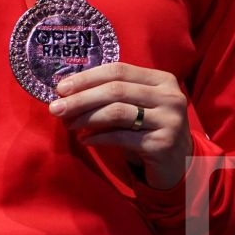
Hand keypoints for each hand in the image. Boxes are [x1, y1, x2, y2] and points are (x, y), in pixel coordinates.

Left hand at [49, 63, 193, 189]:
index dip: (87, 77)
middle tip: (55, 107)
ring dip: (87, 118)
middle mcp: (169, 97)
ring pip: (118, 112)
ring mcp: (169, 120)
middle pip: (116, 90)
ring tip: (68, 124)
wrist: (178, 164)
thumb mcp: (137, 106)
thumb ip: (113, 95)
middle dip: (81, 98)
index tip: (61, 88)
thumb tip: (68, 92)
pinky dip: (99, 138)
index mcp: (162, 80)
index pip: (119, 70)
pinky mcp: (162, 144)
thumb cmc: (149, 130)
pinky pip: (122, 138)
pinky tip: (85, 140)